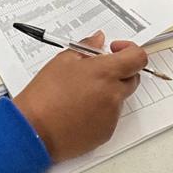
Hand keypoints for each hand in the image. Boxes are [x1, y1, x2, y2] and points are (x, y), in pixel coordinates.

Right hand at [13, 31, 147, 160]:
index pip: (138, 58)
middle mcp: (114, 95)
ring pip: (119, 98)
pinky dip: (99, 111)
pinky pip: (110, 117)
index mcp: (105, 73)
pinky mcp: (106, 133)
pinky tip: (77, 111)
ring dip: (107, 92)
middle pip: (132, 78)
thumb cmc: (45, 94)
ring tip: (79, 94)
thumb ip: (86, 47)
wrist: (34, 130)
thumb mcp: (62, 61)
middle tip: (95, 72)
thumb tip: (99, 39)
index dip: (130, 50)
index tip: (114, 50)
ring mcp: (111, 116)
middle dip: (119, 72)